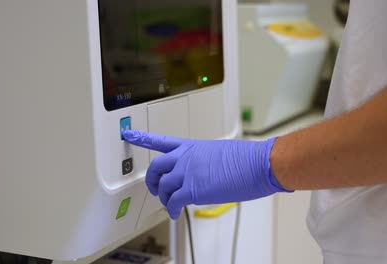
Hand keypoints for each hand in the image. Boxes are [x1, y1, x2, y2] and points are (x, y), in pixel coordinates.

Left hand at [122, 130, 291, 218]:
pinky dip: (171, 209)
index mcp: (191, 146)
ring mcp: (187, 172)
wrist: (257, 164)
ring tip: (170, 204)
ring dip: (164, 198)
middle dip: (151, 180)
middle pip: (155, 167)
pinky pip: (172, 202)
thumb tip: (201, 172)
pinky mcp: (192, 189)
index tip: (129, 134)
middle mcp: (185, 157)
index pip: (161, 140)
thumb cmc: (245, 159)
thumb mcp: (218, 153)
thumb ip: (202, 161)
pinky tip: (175, 213)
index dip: (142, 138)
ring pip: (162, 187)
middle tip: (153, 188)